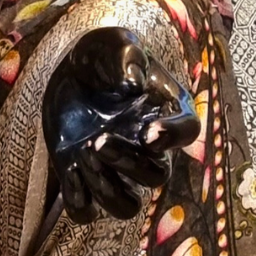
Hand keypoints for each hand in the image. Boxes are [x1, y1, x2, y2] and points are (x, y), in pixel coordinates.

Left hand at [42, 26, 199, 224]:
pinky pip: (86, 210)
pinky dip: (78, 199)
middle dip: (127, 164)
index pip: (187, 132)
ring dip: (106, 189)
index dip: (172, 138)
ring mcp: (118, 168)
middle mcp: (148, 149)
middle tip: (97, 140)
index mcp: (167, 113)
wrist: (72, 75)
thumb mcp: (114, 45)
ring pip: (127, 207)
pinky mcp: (86, 179)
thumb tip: (131, 85)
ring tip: (81, 154)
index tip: (147, 134)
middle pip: (156, 178)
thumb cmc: (102, 57)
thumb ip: (126, 59)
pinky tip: (68, 168)